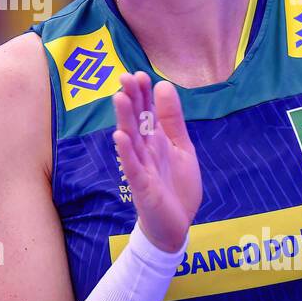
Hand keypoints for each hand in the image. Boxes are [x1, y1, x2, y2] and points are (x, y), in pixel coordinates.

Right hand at [112, 72, 201, 252]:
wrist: (176, 226)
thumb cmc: (176, 187)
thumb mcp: (181, 147)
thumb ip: (173, 120)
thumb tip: (164, 86)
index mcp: (155, 140)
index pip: (147, 112)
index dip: (143, 94)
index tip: (139, 74)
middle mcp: (145, 151)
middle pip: (136, 121)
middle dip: (131, 100)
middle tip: (125, 77)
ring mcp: (141, 168)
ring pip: (131, 140)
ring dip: (125, 120)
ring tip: (119, 97)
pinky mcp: (142, 187)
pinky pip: (132, 168)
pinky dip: (126, 153)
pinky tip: (120, 137)